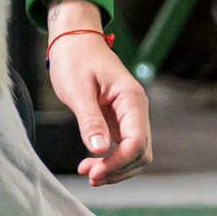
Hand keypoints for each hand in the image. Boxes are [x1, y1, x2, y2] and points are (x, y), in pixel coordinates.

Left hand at [44, 0, 150, 185]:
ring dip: (116, 168)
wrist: (74, 39)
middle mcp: (137, 108)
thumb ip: (89, 118)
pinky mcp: (120, 119)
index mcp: (131, 98)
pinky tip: (92, 163)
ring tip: (89, 172)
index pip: (137, 142)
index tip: (95, 171)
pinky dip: (112, 159)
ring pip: (136, 153)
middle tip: (89, 176)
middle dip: (118, 169)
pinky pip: (125, 146)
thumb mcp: (77, 88)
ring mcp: (130, 115)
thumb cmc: (74, 58)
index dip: (118, 162)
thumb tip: (99, 149)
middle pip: (142, 153)